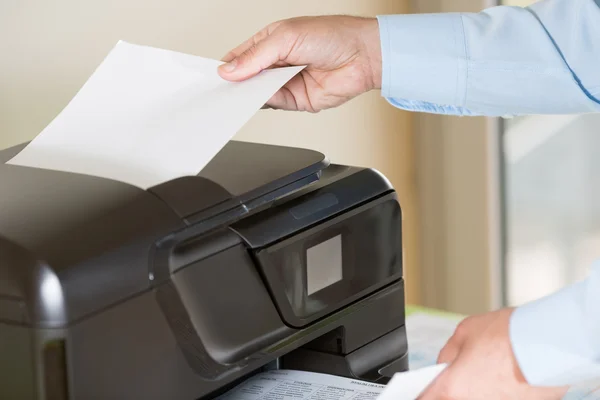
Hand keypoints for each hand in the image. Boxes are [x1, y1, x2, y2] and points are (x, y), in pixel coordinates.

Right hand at [217, 16, 381, 111]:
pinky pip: (274, 104)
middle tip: (218, 90)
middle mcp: (277, 63)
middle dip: (234, 83)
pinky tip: (254, 102)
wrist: (363, 56)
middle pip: (247, 77)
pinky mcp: (297, 100)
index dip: (226, 66)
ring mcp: (286, 82)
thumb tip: (229, 70)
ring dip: (247, 95)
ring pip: (258, 92)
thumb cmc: (332, 35)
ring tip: (233, 97)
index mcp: (271, 41)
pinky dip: (263, 104)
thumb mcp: (285, 38)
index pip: (241, 56)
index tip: (211, 75)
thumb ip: (256, 56)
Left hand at [418, 308, 568, 399]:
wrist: (550, 343)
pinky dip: (498, 389)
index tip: (419, 390)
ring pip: (476, 398)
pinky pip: (497, 397)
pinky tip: (505, 373)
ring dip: (477, 388)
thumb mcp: (464, 332)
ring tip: (489, 368)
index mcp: (451, 388)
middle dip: (453, 387)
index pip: (425, 399)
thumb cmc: (508, 335)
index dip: (421, 393)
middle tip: (462, 371)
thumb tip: (445, 363)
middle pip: (452, 398)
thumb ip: (448, 353)